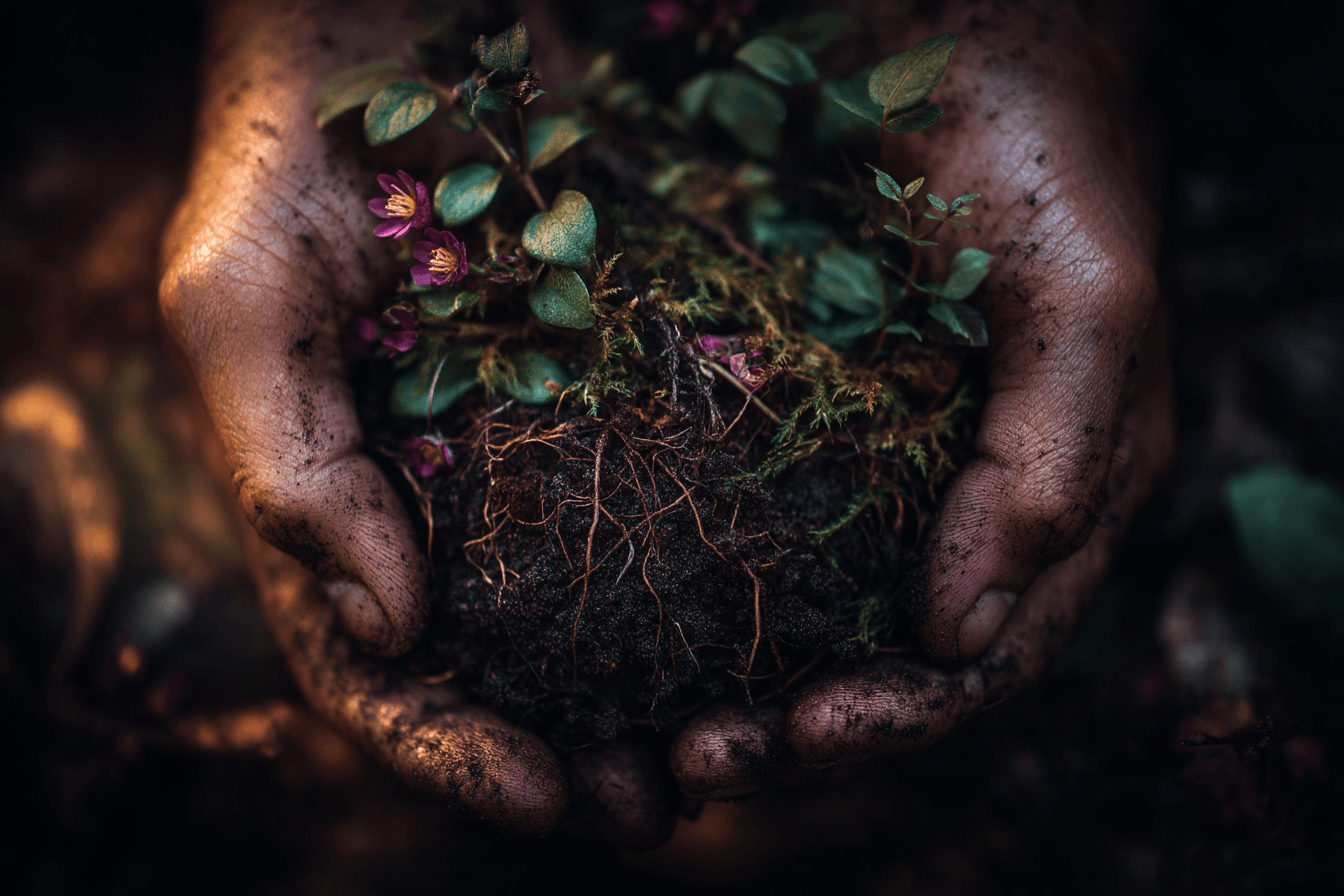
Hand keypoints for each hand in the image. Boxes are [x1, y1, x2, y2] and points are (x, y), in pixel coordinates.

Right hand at [159, 0, 671, 842]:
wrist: (391, 16)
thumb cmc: (294, 151)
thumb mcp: (247, 297)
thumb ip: (294, 467)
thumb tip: (389, 633)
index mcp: (343, 502)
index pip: (381, 670)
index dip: (452, 750)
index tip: (544, 797)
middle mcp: (444, 495)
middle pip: (501, 666)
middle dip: (569, 750)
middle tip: (656, 804)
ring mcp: (533, 446)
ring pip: (593, 605)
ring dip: (654, 692)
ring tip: (726, 747)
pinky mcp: (621, 381)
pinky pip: (670, 490)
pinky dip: (713, 567)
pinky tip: (773, 610)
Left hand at [670, 1, 1174, 793]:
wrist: (952, 14)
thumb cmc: (1042, 145)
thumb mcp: (1087, 297)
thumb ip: (1056, 463)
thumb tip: (964, 634)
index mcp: (1048, 494)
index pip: (983, 652)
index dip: (900, 716)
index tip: (803, 741)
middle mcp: (955, 497)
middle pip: (879, 655)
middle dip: (794, 725)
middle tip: (693, 761)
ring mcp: (866, 457)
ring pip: (797, 607)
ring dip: (722, 676)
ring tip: (637, 726)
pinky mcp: (785, 404)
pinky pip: (734, 511)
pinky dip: (683, 576)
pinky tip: (607, 608)